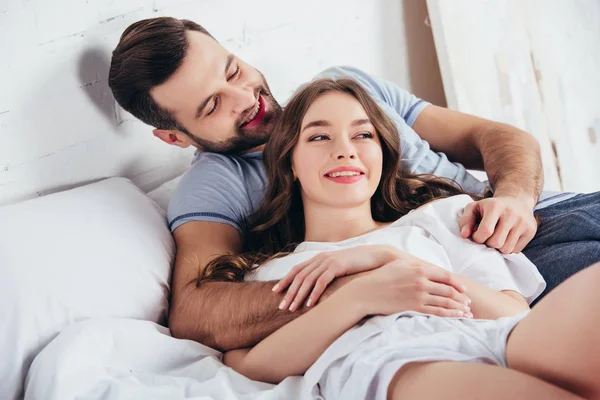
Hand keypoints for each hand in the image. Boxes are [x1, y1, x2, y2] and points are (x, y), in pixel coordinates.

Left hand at [273, 245, 402, 310]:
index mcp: (318, 258)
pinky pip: (322, 281)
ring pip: (308, 280)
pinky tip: (310, 304)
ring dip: (298, 295)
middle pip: (299, 276)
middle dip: (289, 292)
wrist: (374, 256)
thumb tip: (315, 287)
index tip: (275, 291)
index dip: (285, 280)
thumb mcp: (337, 268)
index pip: (297, 269)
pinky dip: (314, 293)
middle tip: (281, 307)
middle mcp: (320, 258)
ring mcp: (328, 262)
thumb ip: (326, 274)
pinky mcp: (337, 266)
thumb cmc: (356, 265)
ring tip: (292, 309)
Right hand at [354, 259, 472, 317]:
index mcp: (419, 269)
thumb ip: (416, 266)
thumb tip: (429, 268)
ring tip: (466, 312)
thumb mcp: (399, 264)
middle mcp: (422, 282)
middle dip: (461, 297)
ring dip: (458, 307)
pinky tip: (455, 317)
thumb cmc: (381, 276)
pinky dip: (448, 314)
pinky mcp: (414, 307)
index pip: (445, 276)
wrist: (367, 292)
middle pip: (448, 290)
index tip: (464, 289)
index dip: (457, 283)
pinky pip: (436, 312)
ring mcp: (419, 295)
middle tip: (468, 303)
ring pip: (445, 302)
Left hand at [459, 195, 536, 253]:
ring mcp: (523, 222)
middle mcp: (511, 214)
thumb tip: (464, 235)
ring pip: (506, 249)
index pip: (485, 231)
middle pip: (496, 242)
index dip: (477, 238)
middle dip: (488, 243)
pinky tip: (506, 238)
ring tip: (496, 237)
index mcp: (495, 206)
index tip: (476, 235)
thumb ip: (465, 220)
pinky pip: (516, 250)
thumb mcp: (475, 208)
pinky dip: (508, 248)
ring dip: (498, 247)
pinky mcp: (531, 231)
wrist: (517, 200)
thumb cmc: (491, 207)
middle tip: (487, 237)